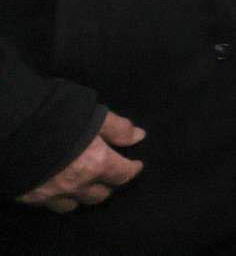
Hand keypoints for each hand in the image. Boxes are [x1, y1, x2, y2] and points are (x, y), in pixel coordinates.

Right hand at [16, 110, 144, 213]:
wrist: (10, 127)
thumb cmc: (56, 115)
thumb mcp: (94, 115)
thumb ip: (117, 128)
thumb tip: (138, 136)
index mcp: (95, 164)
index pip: (122, 175)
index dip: (132, 169)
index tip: (136, 165)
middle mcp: (75, 185)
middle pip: (99, 195)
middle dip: (107, 184)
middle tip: (109, 174)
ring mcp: (50, 194)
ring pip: (73, 205)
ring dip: (82, 195)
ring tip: (84, 183)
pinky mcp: (28, 196)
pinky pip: (49, 204)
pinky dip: (57, 197)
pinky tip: (57, 186)